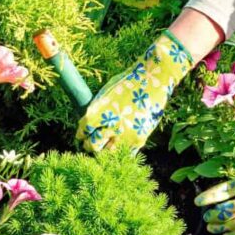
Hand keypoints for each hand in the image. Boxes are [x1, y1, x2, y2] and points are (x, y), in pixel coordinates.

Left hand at [75, 30, 192, 151]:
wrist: (153, 81)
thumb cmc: (128, 83)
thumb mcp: (107, 93)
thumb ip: (97, 110)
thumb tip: (87, 123)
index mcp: (99, 112)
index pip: (84, 130)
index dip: (81, 134)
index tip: (81, 136)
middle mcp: (110, 125)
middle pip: (93, 145)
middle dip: (89, 145)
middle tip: (89, 145)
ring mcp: (125, 134)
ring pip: (108, 153)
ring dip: (104, 151)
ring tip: (104, 147)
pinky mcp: (139, 139)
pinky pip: (125, 152)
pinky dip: (121, 151)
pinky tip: (119, 145)